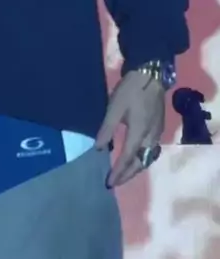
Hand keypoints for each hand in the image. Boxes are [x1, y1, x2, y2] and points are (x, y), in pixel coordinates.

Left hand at [95, 70, 165, 187]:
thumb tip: (99, 149)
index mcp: (139, 134)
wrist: (150, 76)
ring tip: (124, 173)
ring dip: (136, 168)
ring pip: (148, 159)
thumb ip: (107, 130)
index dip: (118, 172)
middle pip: (140, 163)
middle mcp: (151, 138)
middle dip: (128, 175)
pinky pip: (151, 151)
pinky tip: (135, 157)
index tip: (108, 182)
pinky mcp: (158, 127)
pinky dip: (142, 159)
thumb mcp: (115, 109)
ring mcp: (157, 133)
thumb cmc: (131, 91)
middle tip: (115, 182)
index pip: (127, 159)